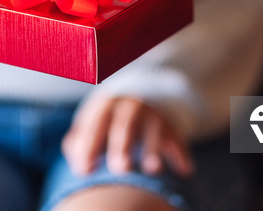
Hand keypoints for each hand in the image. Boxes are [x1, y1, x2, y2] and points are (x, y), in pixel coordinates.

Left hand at [62, 96, 193, 176]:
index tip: (85, 170)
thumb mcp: (94, 119)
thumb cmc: (111, 115)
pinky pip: (178, 139)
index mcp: (107, 104)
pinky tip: (184, 171)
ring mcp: (154, 115)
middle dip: (122, 146)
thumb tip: (78, 162)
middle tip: (120, 168)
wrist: (146, 92)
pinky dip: (181, 154)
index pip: (96, 124)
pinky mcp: (173, 126)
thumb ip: (80, 139)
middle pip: (125, 126)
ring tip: (153, 169)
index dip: (89, 146)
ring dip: (153, 149)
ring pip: (153, 131)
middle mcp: (131, 106)